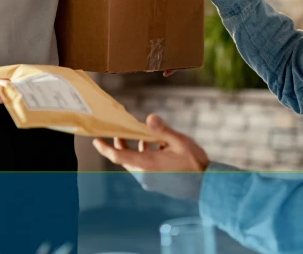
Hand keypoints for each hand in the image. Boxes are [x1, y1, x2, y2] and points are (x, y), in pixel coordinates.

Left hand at [93, 115, 210, 199]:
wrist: (207, 185)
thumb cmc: (195, 164)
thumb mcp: (179, 141)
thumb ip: (162, 130)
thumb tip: (149, 118)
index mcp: (147, 164)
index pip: (119, 156)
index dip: (105, 148)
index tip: (96, 141)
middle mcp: (145, 174)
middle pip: (126, 158)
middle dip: (122, 144)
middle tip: (122, 131)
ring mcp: (151, 180)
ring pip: (135, 162)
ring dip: (137, 148)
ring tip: (144, 135)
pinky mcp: (157, 182)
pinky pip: (144, 167)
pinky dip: (146, 155)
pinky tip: (157, 145)